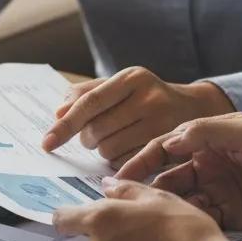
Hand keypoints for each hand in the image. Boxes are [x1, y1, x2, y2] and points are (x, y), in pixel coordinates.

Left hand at [41, 67, 234, 166]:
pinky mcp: (167, 145)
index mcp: (131, 77)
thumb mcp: (120, 87)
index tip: (47, 143)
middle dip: (87, 139)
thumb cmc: (146, 98)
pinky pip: (126, 162)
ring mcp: (161, 122)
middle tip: (93, 136)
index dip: (65, 125)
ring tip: (115, 140)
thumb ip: (87, 94)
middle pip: (96, 130)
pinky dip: (118, 161)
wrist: (194, 108)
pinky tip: (128, 150)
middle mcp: (148, 96)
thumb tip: (58, 112)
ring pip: (108, 149)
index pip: (89, 103)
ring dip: (102, 151)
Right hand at [117, 113, 241, 231]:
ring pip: (181, 200)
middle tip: (122, 204)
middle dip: (145, 189)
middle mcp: (209, 164)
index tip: (119, 175)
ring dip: (164, 208)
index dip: (141, 160)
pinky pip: (201, 219)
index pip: (165, 148)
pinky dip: (187, 223)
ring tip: (144, 220)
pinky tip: (174, 230)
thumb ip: (205, 131)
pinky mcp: (232, 215)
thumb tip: (166, 139)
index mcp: (209, 139)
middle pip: (167, 177)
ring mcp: (220, 191)